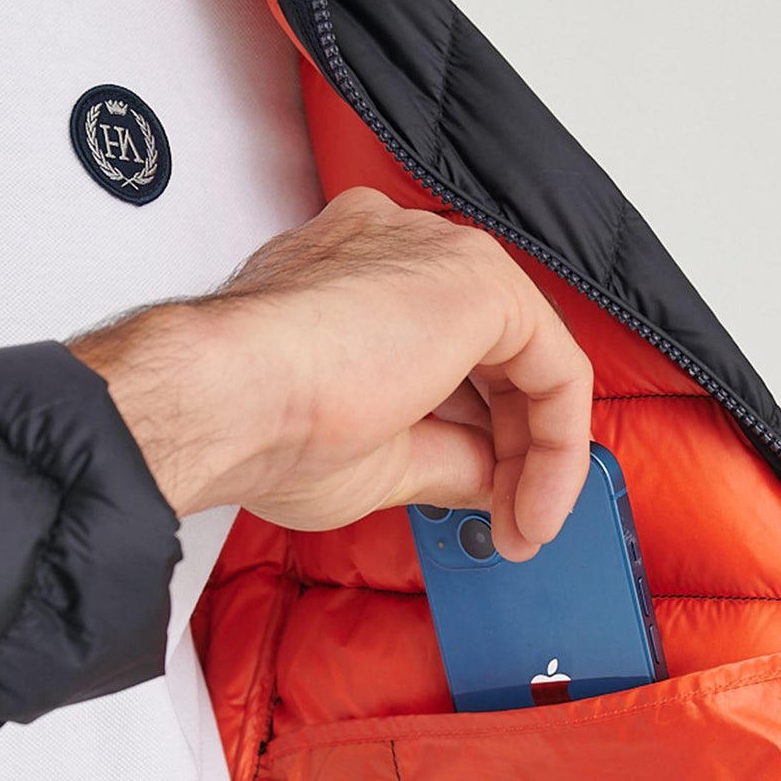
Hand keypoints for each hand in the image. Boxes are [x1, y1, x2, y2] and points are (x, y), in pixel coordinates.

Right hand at [68, 187, 592, 558]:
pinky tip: (538, 497)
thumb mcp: (380, 458)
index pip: (455, 361)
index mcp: (361, 282)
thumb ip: (448, 458)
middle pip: (499, 360)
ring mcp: (437, 258)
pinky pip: (555, 365)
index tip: (493, 509)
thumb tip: (493, 482)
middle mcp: (402, 255)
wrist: (221, 402)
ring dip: (541, 457)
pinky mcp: (479, 281)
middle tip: (516, 525)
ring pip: (530, 360)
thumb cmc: (261, 424)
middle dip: (520, 454)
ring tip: (522, 523)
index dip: (488, 443)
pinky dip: (559, 443)